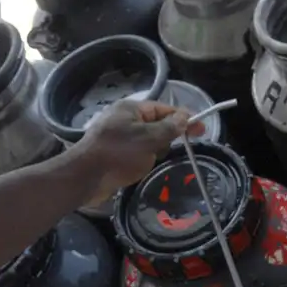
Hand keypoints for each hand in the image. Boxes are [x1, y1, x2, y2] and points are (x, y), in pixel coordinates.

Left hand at [72, 99, 205, 206]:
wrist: (85, 177)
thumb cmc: (117, 153)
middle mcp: (123, 120)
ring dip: (155, 150)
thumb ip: (169, 128)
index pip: (163, 109)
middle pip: (156, 124)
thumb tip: (185, 118)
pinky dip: (144, 159)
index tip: (201, 128)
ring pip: (147, 141)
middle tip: (180, 148)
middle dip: (168, 136)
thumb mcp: (148, 139)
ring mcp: (117, 137)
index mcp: (130, 109)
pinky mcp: (113, 154)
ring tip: (156, 160)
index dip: (183, 118)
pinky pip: (136, 153)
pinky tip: (145, 168)